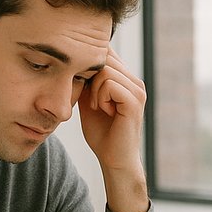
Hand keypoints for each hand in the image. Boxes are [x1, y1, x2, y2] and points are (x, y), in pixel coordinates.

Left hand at [79, 48, 148, 211]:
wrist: (113, 159)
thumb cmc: (102, 133)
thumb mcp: (89, 99)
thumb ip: (87, 79)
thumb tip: (74, 59)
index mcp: (126, 79)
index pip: (106, 52)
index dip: (88, 64)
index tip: (84, 87)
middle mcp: (135, 81)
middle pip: (104, 57)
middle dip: (89, 77)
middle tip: (92, 101)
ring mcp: (137, 90)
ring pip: (105, 70)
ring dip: (94, 90)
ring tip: (98, 107)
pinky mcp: (134, 100)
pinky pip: (109, 84)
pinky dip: (100, 97)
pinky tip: (104, 111)